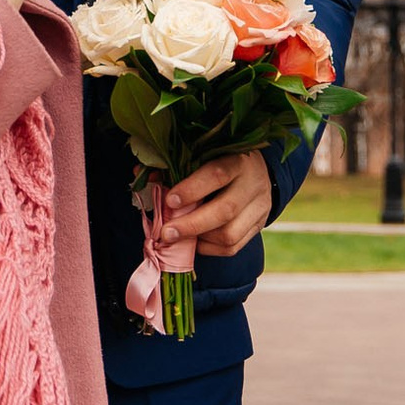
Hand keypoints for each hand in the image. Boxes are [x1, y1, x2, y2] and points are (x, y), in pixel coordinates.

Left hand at [157, 153, 272, 257]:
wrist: (258, 170)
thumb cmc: (221, 159)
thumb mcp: (203, 156)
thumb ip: (175, 166)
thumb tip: (145, 176)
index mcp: (237, 160)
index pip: (217, 175)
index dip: (192, 189)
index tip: (169, 200)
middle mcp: (253, 184)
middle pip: (225, 210)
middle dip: (191, 225)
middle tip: (166, 233)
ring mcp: (259, 208)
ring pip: (230, 234)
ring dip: (199, 240)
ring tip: (178, 237)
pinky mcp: (258, 226)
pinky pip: (233, 247)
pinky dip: (209, 248)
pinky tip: (195, 242)